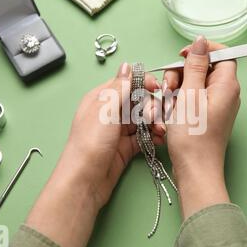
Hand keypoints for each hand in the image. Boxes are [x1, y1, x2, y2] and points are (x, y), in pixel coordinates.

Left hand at [63, 62, 165, 209]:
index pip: (127, 83)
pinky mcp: (126, 147)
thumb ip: (119, 87)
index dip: (144, 84)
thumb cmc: (90, 142)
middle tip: (156, 117)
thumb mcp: (105, 110)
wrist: (85, 180)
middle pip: (138, 101)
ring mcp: (118, 130)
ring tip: (161, 131)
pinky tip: (160, 140)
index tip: (158, 89)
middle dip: (152, 107)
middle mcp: (111, 112)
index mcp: (102, 98)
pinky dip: (153, 136)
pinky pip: (144, 136)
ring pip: (143, 119)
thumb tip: (127, 65)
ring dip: (155, 122)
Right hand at [162, 36, 240, 219]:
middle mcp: (225, 94)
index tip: (182, 56)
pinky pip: (191, 99)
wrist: (195, 170)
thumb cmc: (193, 137)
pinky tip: (170, 114)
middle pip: (203, 68)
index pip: (221, 53)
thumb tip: (201, 41)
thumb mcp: (189, 95)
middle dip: (182, 74)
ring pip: (193, 84)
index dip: (201, 50)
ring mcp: (215, 106)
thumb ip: (195, 65)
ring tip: (168, 105)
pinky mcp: (206, 116)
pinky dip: (179, 102)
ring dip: (177, 89)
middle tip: (169, 88)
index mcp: (227, 85)